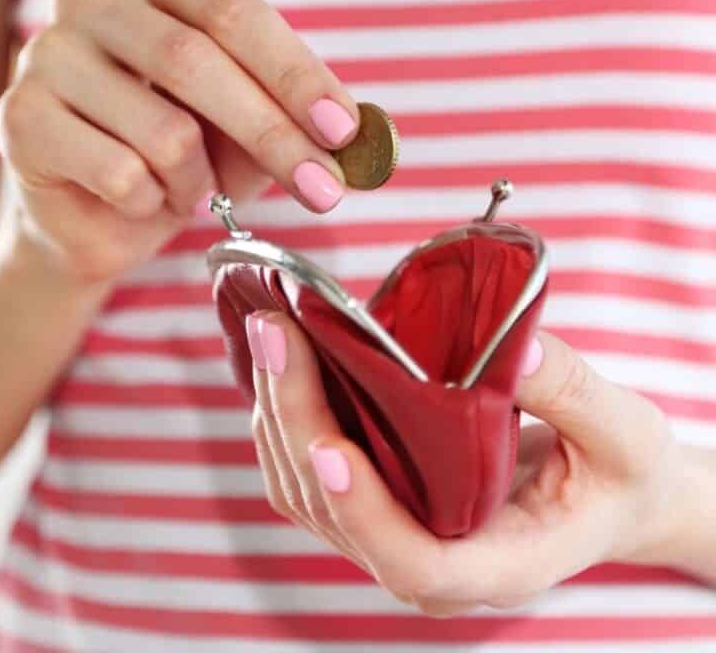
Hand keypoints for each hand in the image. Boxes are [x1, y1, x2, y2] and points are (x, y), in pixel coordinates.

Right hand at [0, 0, 355, 284]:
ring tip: (192, 189)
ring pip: (162, 131)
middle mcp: (94, 0)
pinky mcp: (22, 120)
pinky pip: (120, 174)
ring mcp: (48, 56)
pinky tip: (141, 196)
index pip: (236, 12)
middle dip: (273, 136)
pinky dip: (153, 201)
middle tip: (323, 191)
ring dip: (199, 180)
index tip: (343, 131)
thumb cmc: (181, 156)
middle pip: (198, 61)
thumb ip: (292, 116)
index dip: (295, 73)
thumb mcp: (245, 127)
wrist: (100, 211)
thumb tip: (360, 132)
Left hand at [245, 311, 694, 615]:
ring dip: (281, 412)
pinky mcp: (377, 500)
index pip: (415, 562)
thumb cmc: (616, 474)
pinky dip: (289, 414)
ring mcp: (394, 533)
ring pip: (307, 491)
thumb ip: (573, 393)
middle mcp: (430, 562)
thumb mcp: (623, 434)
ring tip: (275, 334)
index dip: (364, 511)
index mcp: (497, 564)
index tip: (331, 444)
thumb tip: (511, 347)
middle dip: (297, 420)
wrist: (601, 490)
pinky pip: (309, 469)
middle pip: (336, 511)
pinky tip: (287, 361)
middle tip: (278, 334)